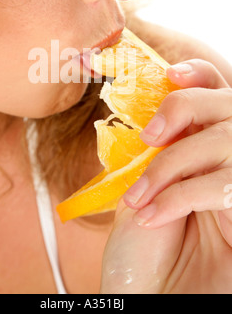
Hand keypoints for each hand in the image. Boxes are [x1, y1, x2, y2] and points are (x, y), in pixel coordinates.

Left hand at [101, 59, 231, 293]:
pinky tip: (156, 216)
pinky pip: (228, 184)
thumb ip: (157, 150)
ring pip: (226, 140)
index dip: (200, 76)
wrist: (149, 300)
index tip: (170, 74)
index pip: (218, 93)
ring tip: (142, 196)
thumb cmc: (143, 252)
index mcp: (205, 149)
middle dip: (184, 108)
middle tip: (150, 138)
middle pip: (228, 103)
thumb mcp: (141, 189)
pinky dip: (183, 194)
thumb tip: (153, 114)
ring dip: (173, 163)